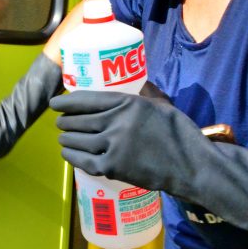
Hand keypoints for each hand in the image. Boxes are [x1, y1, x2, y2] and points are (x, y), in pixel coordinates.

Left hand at [49, 88, 198, 189]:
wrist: (192, 166)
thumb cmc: (180, 134)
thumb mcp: (162, 105)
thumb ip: (144, 93)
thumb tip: (136, 81)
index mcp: (128, 103)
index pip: (87, 99)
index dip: (66, 102)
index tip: (55, 103)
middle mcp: (117, 122)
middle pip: (79, 120)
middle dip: (65, 121)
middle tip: (60, 122)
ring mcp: (114, 146)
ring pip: (78, 140)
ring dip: (66, 138)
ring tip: (63, 137)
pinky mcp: (114, 168)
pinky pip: (84, 161)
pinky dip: (72, 156)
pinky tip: (68, 153)